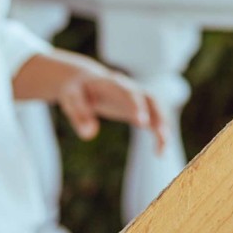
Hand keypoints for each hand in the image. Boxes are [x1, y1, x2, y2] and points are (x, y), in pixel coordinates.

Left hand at [15, 50, 168, 155]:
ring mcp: (136, 97)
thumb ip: (78, 115)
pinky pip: (154, 119)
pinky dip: (160, 133)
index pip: (127, 92)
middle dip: (157, 114)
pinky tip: (159, 152)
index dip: (136, 106)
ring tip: (162, 148)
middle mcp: (129, 88)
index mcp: (111, 84)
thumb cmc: (76, 91)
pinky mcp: (138, 108)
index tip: (142, 123)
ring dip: (162, 126)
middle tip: (160, 134)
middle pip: (149, 98)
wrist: (84, 80)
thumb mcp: (70, 100)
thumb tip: (90, 134)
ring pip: (156, 108)